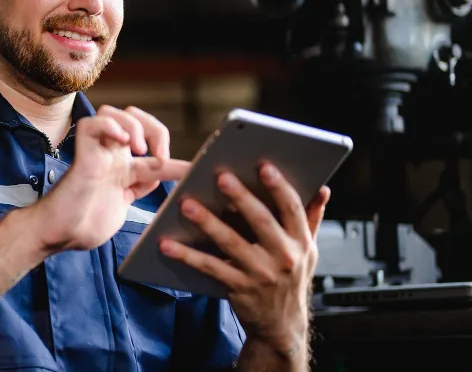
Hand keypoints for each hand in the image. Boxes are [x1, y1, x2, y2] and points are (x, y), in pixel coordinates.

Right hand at [29, 105, 188, 252]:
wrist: (58, 236)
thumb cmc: (84, 227)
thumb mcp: (124, 208)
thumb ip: (140, 191)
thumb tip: (161, 180)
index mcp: (124, 171)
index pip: (156, 156)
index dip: (179, 164)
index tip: (197, 172)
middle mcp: (112, 157)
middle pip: (136, 118)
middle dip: (155, 129)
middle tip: (159, 156)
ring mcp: (97, 153)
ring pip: (114, 112)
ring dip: (134, 125)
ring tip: (139, 149)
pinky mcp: (82, 154)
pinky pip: (91, 123)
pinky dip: (109, 125)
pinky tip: (122, 141)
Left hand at [159, 163, 330, 357]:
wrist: (282, 324)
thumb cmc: (291, 278)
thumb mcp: (307, 250)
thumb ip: (310, 218)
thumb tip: (323, 188)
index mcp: (301, 242)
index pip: (292, 208)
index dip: (279, 186)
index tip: (264, 166)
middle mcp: (285, 257)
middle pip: (261, 221)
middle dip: (242, 197)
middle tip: (221, 176)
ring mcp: (261, 274)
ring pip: (231, 243)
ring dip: (208, 223)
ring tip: (187, 205)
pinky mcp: (239, 287)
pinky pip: (210, 267)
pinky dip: (187, 255)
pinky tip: (168, 243)